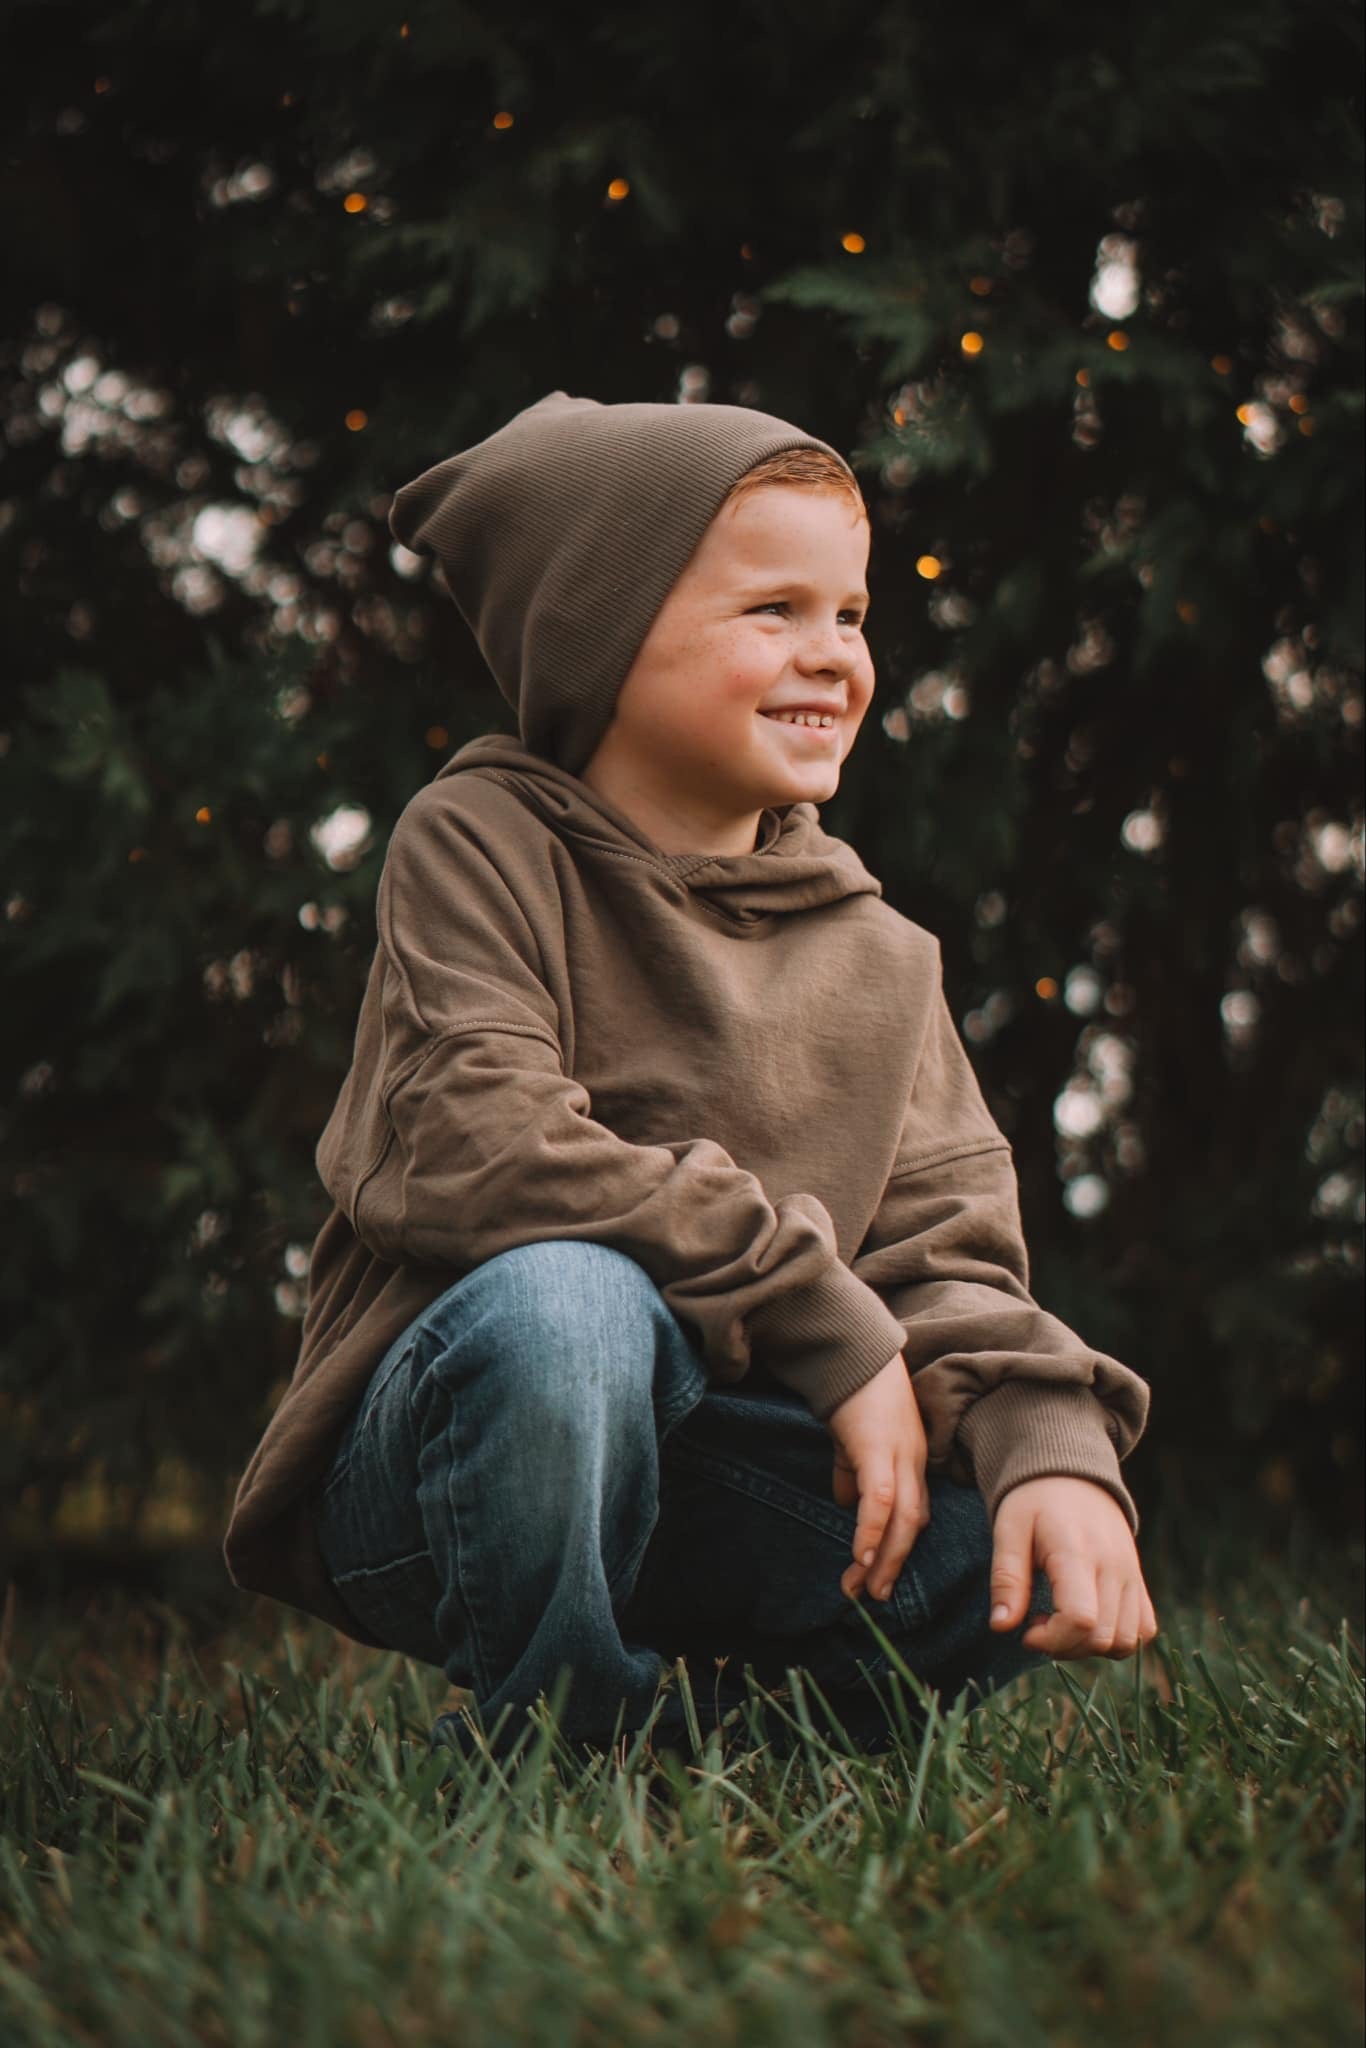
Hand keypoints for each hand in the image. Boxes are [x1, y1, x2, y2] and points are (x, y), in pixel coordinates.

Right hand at [825, 1350, 928, 1606]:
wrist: (851, 1349)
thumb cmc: (852, 1389)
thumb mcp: (854, 1438)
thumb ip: (854, 1471)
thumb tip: (847, 1503)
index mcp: (912, 1457)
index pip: (915, 1512)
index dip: (899, 1546)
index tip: (879, 1576)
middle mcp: (914, 1459)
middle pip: (914, 1524)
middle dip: (893, 1564)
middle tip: (874, 1597)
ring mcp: (900, 1453)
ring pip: (903, 1518)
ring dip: (885, 1557)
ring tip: (865, 1587)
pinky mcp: (878, 1447)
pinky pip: (881, 1498)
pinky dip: (873, 1529)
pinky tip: (861, 1555)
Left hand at [989, 1474, 1158, 1659]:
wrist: (1073, 1477)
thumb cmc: (1034, 1503)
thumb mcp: (1008, 1530)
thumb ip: (1006, 1579)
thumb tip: (1001, 1627)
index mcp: (1076, 1551)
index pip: (1080, 1618)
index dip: (1051, 1639)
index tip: (1026, 1631)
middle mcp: (1113, 1566)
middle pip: (1101, 1637)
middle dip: (1064, 1647)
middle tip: (1038, 1624)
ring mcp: (1132, 1574)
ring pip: (1126, 1641)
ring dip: (1090, 1648)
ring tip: (1062, 1622)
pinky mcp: (1140, 1581)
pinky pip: (1144, 1629)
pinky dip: (1118, 1640)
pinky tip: (1088, 1623)